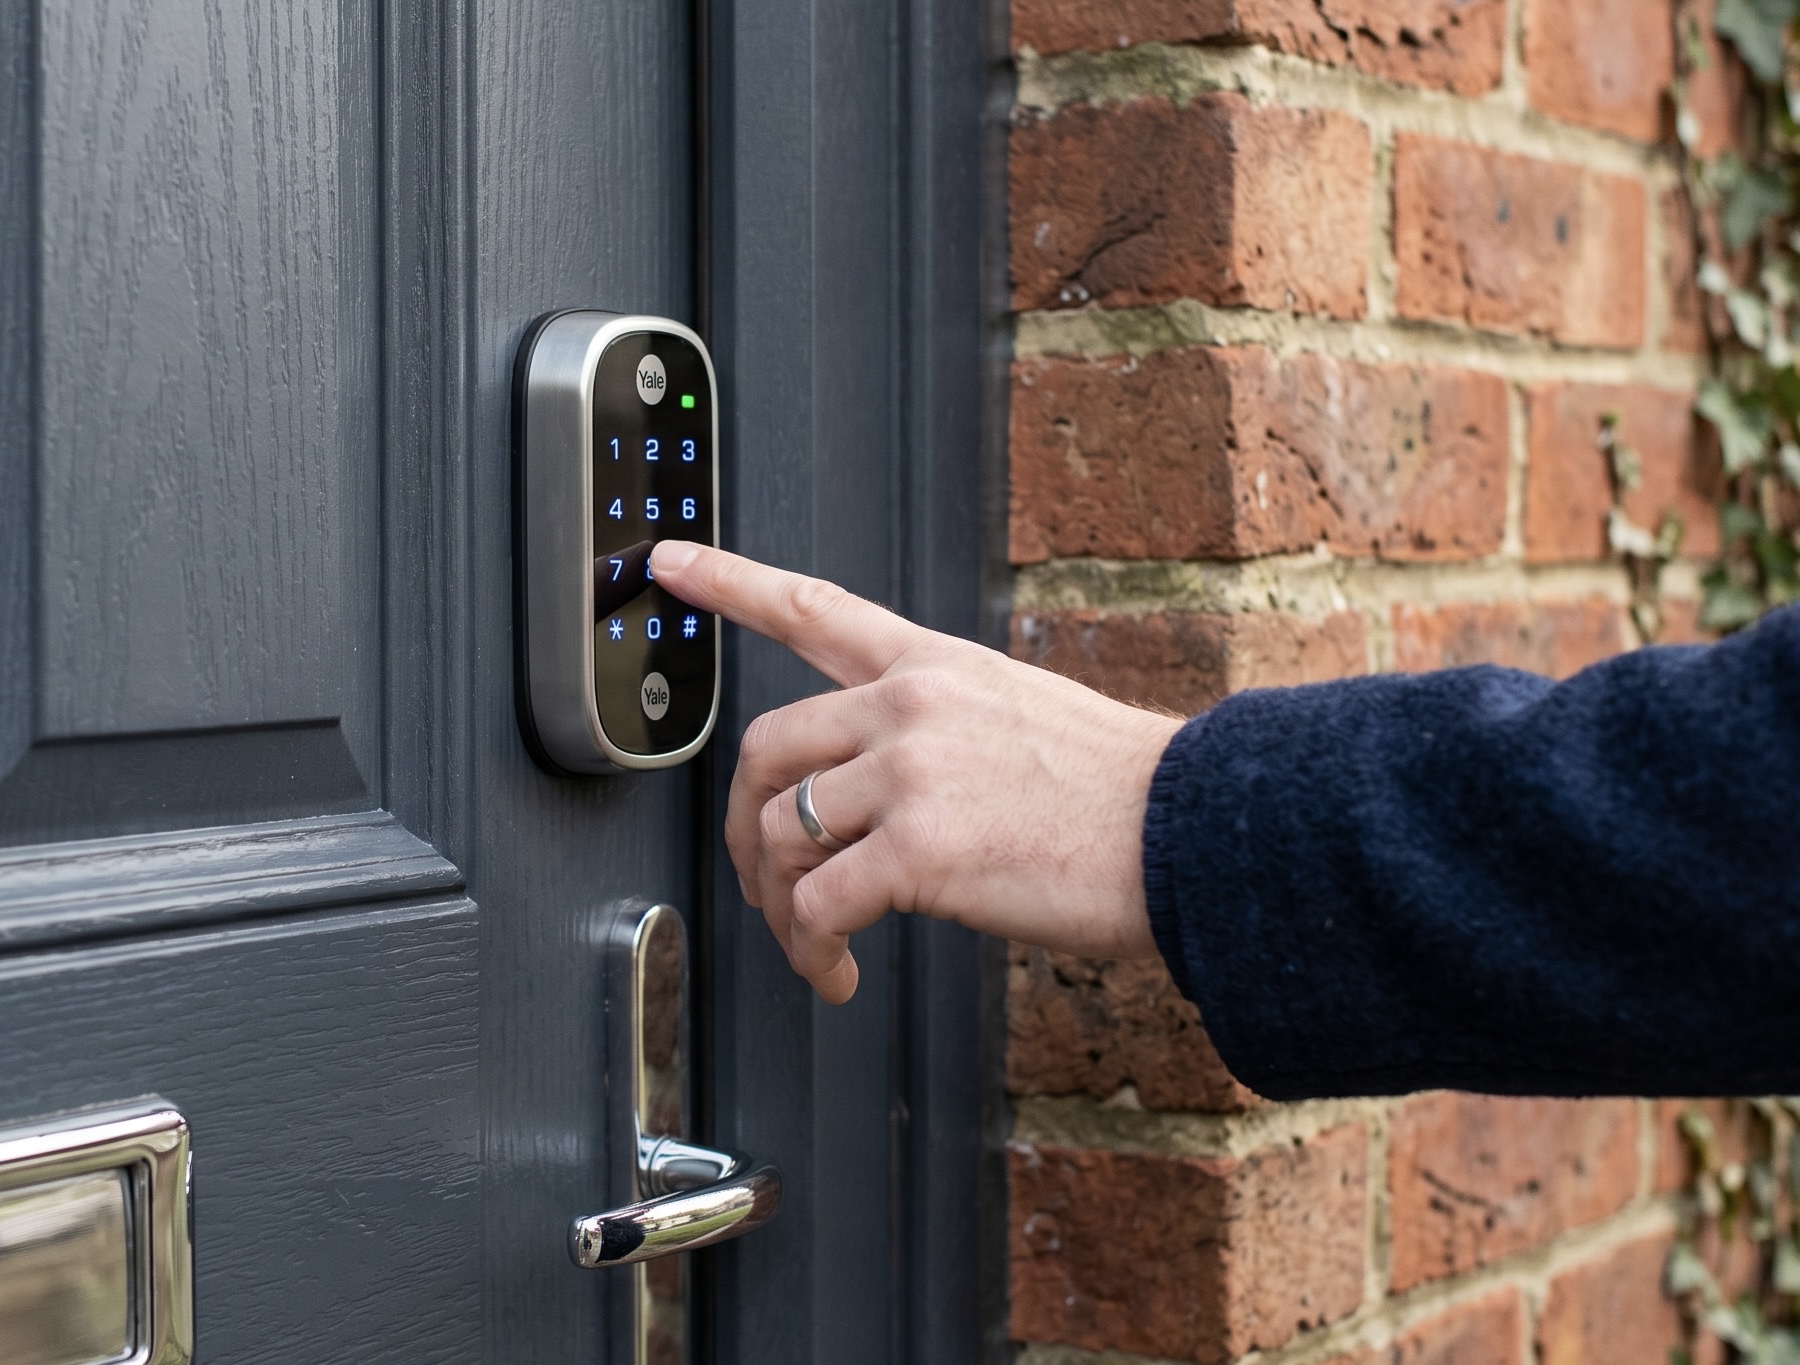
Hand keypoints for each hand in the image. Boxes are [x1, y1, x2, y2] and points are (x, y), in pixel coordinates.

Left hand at [650, 540, 1179, 1003]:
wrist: (1194, 835)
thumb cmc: (1120, 795)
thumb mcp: (1021, 716)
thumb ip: (935, 733)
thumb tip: (878, 796)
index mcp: (933, 667)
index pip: (814, 609)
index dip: (728, 583)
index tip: (667, 563)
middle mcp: (910, 706)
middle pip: (765, 750)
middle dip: (746, 829)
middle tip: (765, 883)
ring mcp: (910, 774)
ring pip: (779, 834)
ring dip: (780, 908)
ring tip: (814, 947)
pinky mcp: (919, 849)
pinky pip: (817, 905)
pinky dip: (812, 952)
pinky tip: (838, 974)